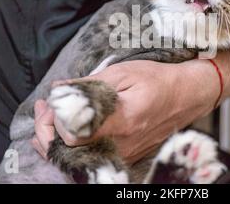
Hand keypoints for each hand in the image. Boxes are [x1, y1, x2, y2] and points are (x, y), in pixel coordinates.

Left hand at [32, 59, 220, 163]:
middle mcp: (122, 144)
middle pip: (70, 152)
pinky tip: (65, 129)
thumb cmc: (157, 80)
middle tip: (43, 107)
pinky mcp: (126, 155)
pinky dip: (72, 145)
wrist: (186, 96)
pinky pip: (90, 157)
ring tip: (48, 116)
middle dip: (47, 130)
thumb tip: (58, 90)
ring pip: (77, 158)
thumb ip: (88, 85)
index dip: (55, 121)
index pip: (74, 135)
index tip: (51, 102)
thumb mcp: (122, 72)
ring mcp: (124, 153)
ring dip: (55, 139)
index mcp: (121, 121)